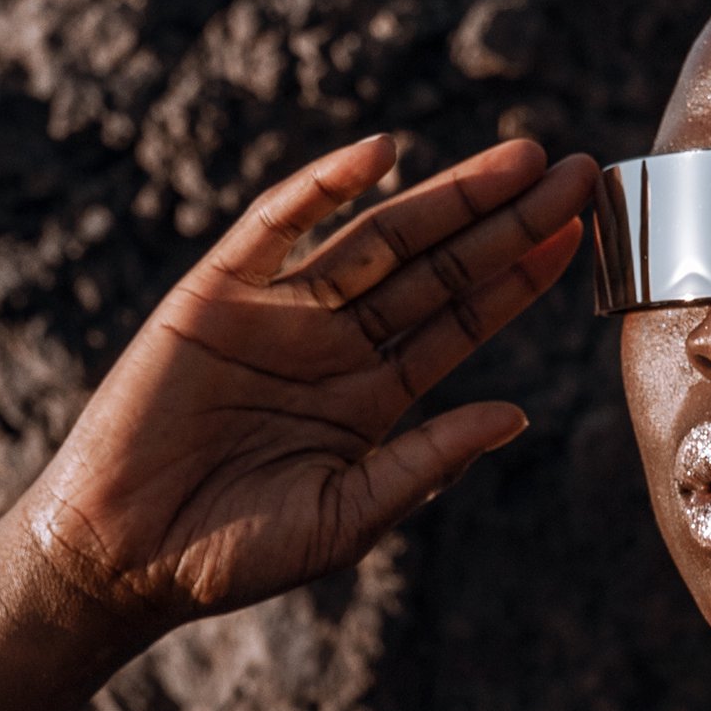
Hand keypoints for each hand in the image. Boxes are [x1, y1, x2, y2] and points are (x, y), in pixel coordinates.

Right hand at [11, 131, 597, 636]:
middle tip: (579, 175)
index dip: (521, 278)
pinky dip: (323, 187)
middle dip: (507, 221)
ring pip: (379, 236)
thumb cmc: (238, 553)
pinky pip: (275, 226)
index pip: (463, 321)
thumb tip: (516, 416)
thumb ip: (428, 460)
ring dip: (448, 196)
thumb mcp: (351, 514)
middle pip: (438, 266)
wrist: (130, 555)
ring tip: (519, 159)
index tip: (580, 237)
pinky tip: (380, 156)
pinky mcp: (216, 293)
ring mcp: (278, 311)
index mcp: (374, 397)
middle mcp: (336, 342)